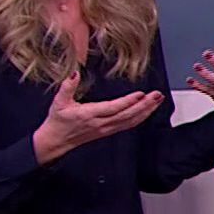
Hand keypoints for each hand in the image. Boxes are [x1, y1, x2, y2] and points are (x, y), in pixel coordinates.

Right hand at [32, 72, 163, 163]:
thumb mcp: (59, 102)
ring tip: (157, 101)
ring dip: (146, 111)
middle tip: (157, 95)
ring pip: (130, 121)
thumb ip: (67, 87)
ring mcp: (106, 129)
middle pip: (127, 115)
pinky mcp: (109, 131)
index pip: (112, 108)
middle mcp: (100, 123)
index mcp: (89, 115)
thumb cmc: (58, 121)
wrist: (56, 140)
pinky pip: (128, 125)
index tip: (140, 94)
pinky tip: (148, 111)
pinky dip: (140, 118)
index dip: (128, 102)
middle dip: (144, 105)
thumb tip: (74, 73)